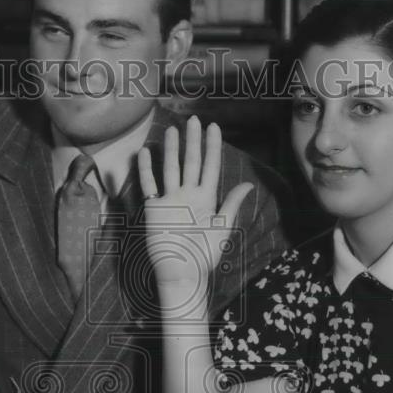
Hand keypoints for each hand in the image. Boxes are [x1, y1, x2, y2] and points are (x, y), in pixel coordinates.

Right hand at [138, 116, 253, 288]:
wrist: (182, 272)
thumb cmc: (203, 255)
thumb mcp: (222, 228)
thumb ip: (231, 204)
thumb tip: (248, 185)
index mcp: (206, 198)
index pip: (210, 166)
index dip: (212, 147)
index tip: (213, 127)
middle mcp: (188, 195)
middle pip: (190, 162)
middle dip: (192, 142)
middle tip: (193, 120)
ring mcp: (171, 200)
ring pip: (170, 169)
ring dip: (171, 150)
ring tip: (172, 131)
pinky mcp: (155, 208)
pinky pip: (149, 184)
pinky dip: (146, 169)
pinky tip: (145, 153)